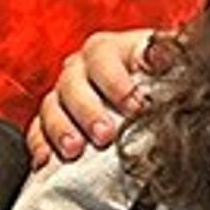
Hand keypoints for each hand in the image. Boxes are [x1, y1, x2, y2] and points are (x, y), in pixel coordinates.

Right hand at [27, 27, 174, 164]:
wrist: (152, 102)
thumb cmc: (164, 82)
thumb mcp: (172, 67)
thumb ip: (167, 60)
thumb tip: (160, 58)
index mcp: (112, 49)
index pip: (104, 55)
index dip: (117, 81)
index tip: (137, 107)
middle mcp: (83, 68)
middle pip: (72, 82)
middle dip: (88, 111)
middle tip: (105, 135)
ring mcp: (64, 94)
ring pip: (51, 106)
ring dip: (62, 129)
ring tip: (75, 151)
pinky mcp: (52, 121)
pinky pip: (37, 130)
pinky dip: (40, 145)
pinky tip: (46, 160)